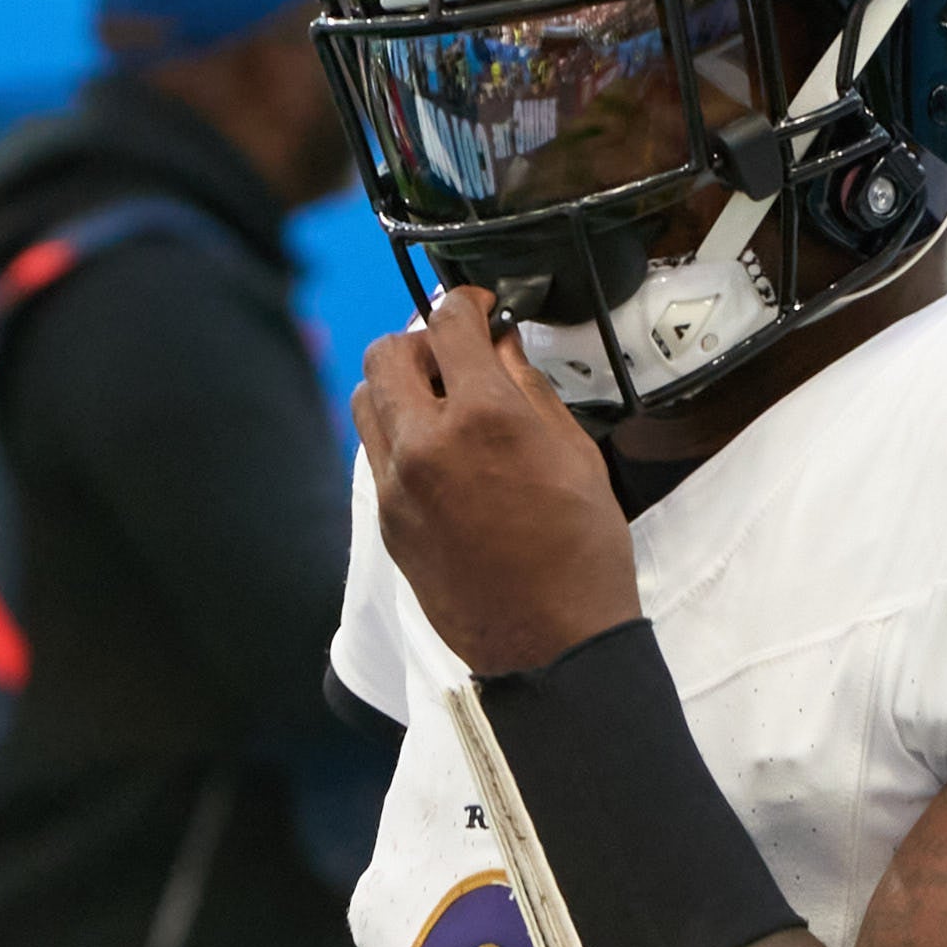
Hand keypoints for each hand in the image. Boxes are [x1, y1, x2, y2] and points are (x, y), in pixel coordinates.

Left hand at [352, 287, 640, 676]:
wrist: (552, 643)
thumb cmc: (580, 553)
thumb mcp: (575, 452)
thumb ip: (528, 388)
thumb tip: (501, 348)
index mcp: (483, 418)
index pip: (448, 323)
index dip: (467, 303)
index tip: (481, 308)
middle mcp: (425, 445)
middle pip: (385, 352)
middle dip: (422, 340)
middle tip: (458, 355)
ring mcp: (398, 486)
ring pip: (366, 399)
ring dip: (398, 385)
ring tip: (441, 401)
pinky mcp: (388, 521)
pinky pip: (375, 451)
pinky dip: (398, 433)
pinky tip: (438, 450)